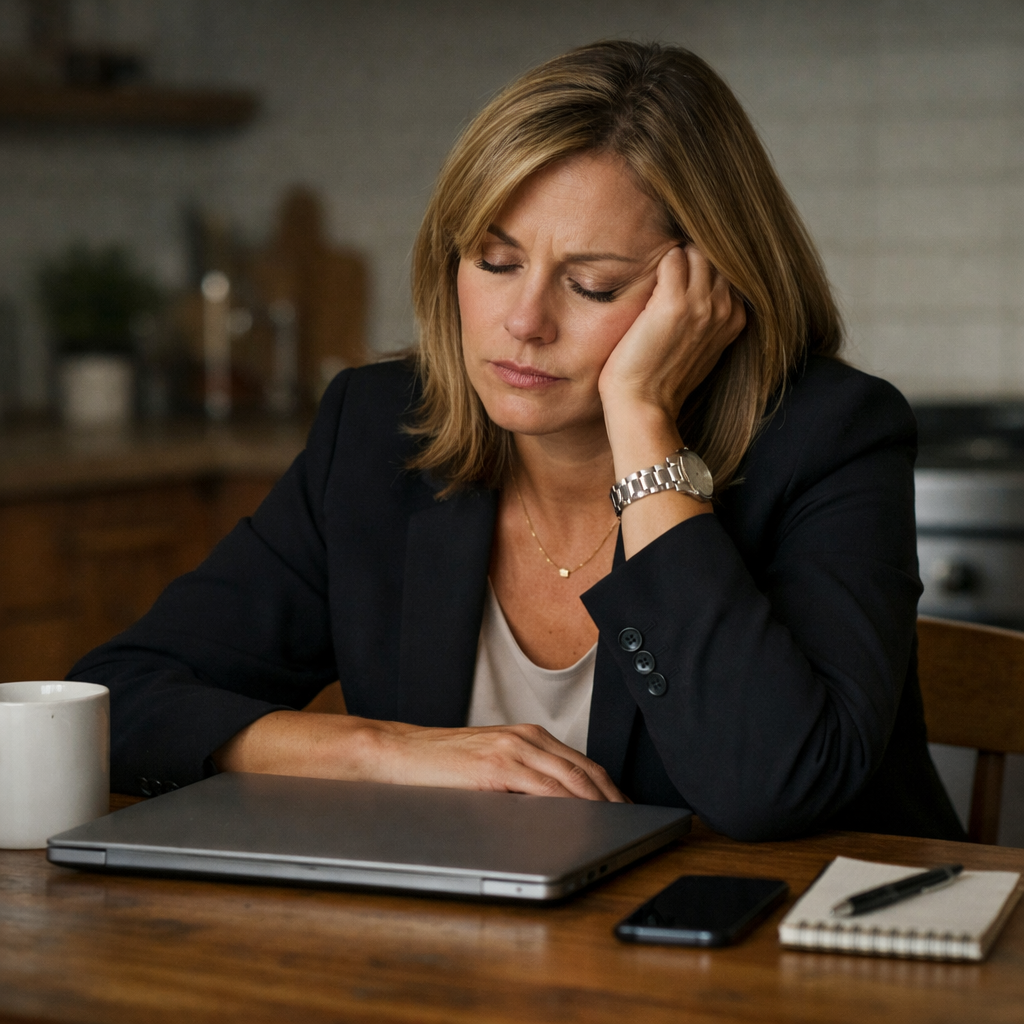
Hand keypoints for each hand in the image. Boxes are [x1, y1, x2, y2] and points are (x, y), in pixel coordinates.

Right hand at [214, 711, 626, 801]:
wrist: (395, 754)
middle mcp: (524, 739)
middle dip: (612, 799)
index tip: (624, 809)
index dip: (608, 787)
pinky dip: (566, 805)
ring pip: (569, 779)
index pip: (581, 763)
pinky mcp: (492, 768)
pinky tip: (577, 822)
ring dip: (597, 804)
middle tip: (631, 823)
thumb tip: (554, 807)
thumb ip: (520, 778)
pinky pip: (541, 789)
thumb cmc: (439, 766)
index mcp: (525, 737)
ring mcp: (509, 751)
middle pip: (584, 771)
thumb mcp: (488, 766)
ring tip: (615, 827)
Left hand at [597, 245, 745, 423]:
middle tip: (664, 270)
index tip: (680, 275)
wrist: (643, 405)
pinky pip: (672, 258)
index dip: (702, 267)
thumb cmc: (662, 380)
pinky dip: (658, 262)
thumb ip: (708, 321)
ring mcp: (702, 306)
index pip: (727, 270)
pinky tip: (645, 280)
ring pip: (696, 253)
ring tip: (654, 277)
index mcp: (735, 319)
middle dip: (690, 256)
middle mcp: (724, 310)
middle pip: (714, 257)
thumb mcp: (699, 349)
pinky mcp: (673, 304)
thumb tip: (698, 294)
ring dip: (674, 257)